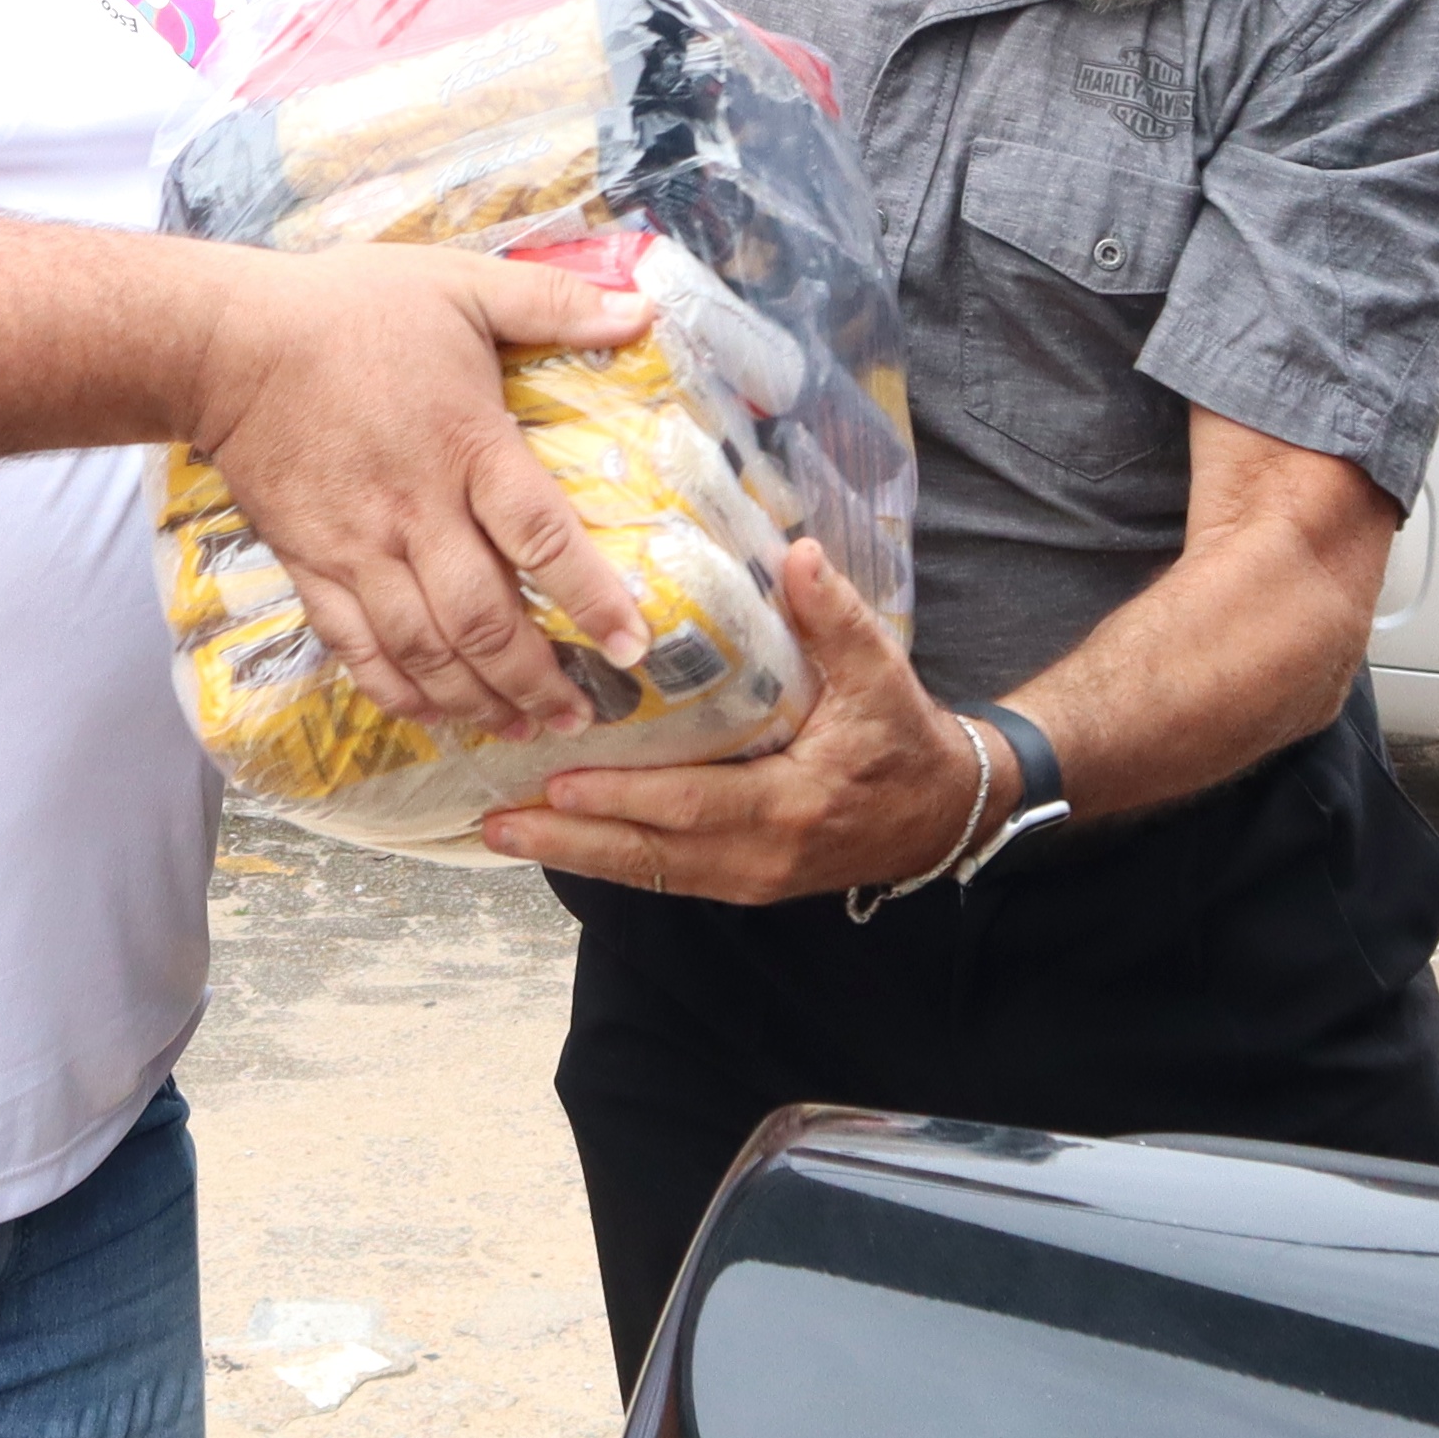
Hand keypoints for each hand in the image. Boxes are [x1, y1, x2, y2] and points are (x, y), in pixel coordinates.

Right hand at [190, 242, 655, 744]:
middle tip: (583, 716)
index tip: (631, 647)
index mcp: (465, 444)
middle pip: (483, 620)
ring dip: (478, 701)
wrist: (226, 344)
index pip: (540, 537)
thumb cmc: (351, 310)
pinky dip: (399, 694)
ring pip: (424, 651)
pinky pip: (357, 650)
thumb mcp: (460, 283)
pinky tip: (435, 717)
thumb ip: (553, 302)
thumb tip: (643, 308)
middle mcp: (414, 512)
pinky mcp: (311, 567)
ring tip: (524, 728)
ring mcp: (357, 549)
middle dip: (537, 679)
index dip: (591, 598)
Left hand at [482, 540, 988, 904]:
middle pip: (652, 855)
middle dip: (570, 838)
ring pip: (648, 873)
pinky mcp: (741, 882)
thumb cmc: (904, 738)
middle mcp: (762, 854)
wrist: (943, 813)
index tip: (561, 779)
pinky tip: (561, 836)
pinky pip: (663, 875)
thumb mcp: (882, 673)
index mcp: (792, 803)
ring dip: (576, 853)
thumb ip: (835, 616)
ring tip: (502, 831)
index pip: (695, 805)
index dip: (625, 797)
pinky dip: (609, 858)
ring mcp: (749, 878)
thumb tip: (796, 555)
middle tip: (495, 821)